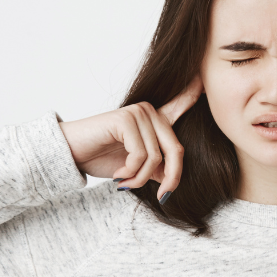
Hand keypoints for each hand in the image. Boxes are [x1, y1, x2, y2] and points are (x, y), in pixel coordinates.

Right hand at [57, 75, 203, 201]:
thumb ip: (156, 168)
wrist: (71, 155)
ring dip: (141, 178)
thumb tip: (171, 177)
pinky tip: (118, 174)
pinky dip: (130, 172)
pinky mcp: (126, 119)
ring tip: (125, 182)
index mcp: (155, 120)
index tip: (205, 79)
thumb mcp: (136, 167)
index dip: (194, 93)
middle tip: (161, 196)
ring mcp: (138, 113)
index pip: (180, 105)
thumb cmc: (101, 158)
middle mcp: (150, 112)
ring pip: (156, 157)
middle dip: (171, 178)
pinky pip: (140, 155)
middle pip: (176, 149)